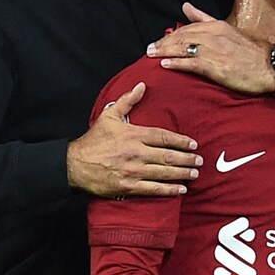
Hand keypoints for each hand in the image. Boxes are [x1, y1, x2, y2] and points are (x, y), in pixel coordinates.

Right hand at [67, 82, 201, 197]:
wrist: (75, 164)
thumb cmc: (93, 141)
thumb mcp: (109, 116)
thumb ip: (127, 101)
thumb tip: (141, 85)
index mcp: (133, 135)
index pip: (163, 137)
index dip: (181, 141)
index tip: (193, 143)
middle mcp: (136, 153)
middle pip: (168, 156)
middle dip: (187, 158)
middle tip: (200, 160)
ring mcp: (133, 171)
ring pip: (164, 172)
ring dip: (182, 173)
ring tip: (194, 173)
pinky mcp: (129, 186)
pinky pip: (154, 188)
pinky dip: (169, 189)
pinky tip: (181, 189)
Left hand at [146, 2, 274, 94]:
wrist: (271, 68)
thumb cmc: (250, 52)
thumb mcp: (227, 30)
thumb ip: (203, 18)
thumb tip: (185, 6)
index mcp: (216, 26)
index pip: (186, 29)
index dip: (170, 35)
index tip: (157, 42)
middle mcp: (213, 36)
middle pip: (181, 37)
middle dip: (163, 43)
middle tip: (148, 49)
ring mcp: (215, 51)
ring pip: (183, 48)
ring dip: (164, 52)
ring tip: (151, 56)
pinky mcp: (216, 67)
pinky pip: (192, 63)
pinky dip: (177, 63)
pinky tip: (165, 65)